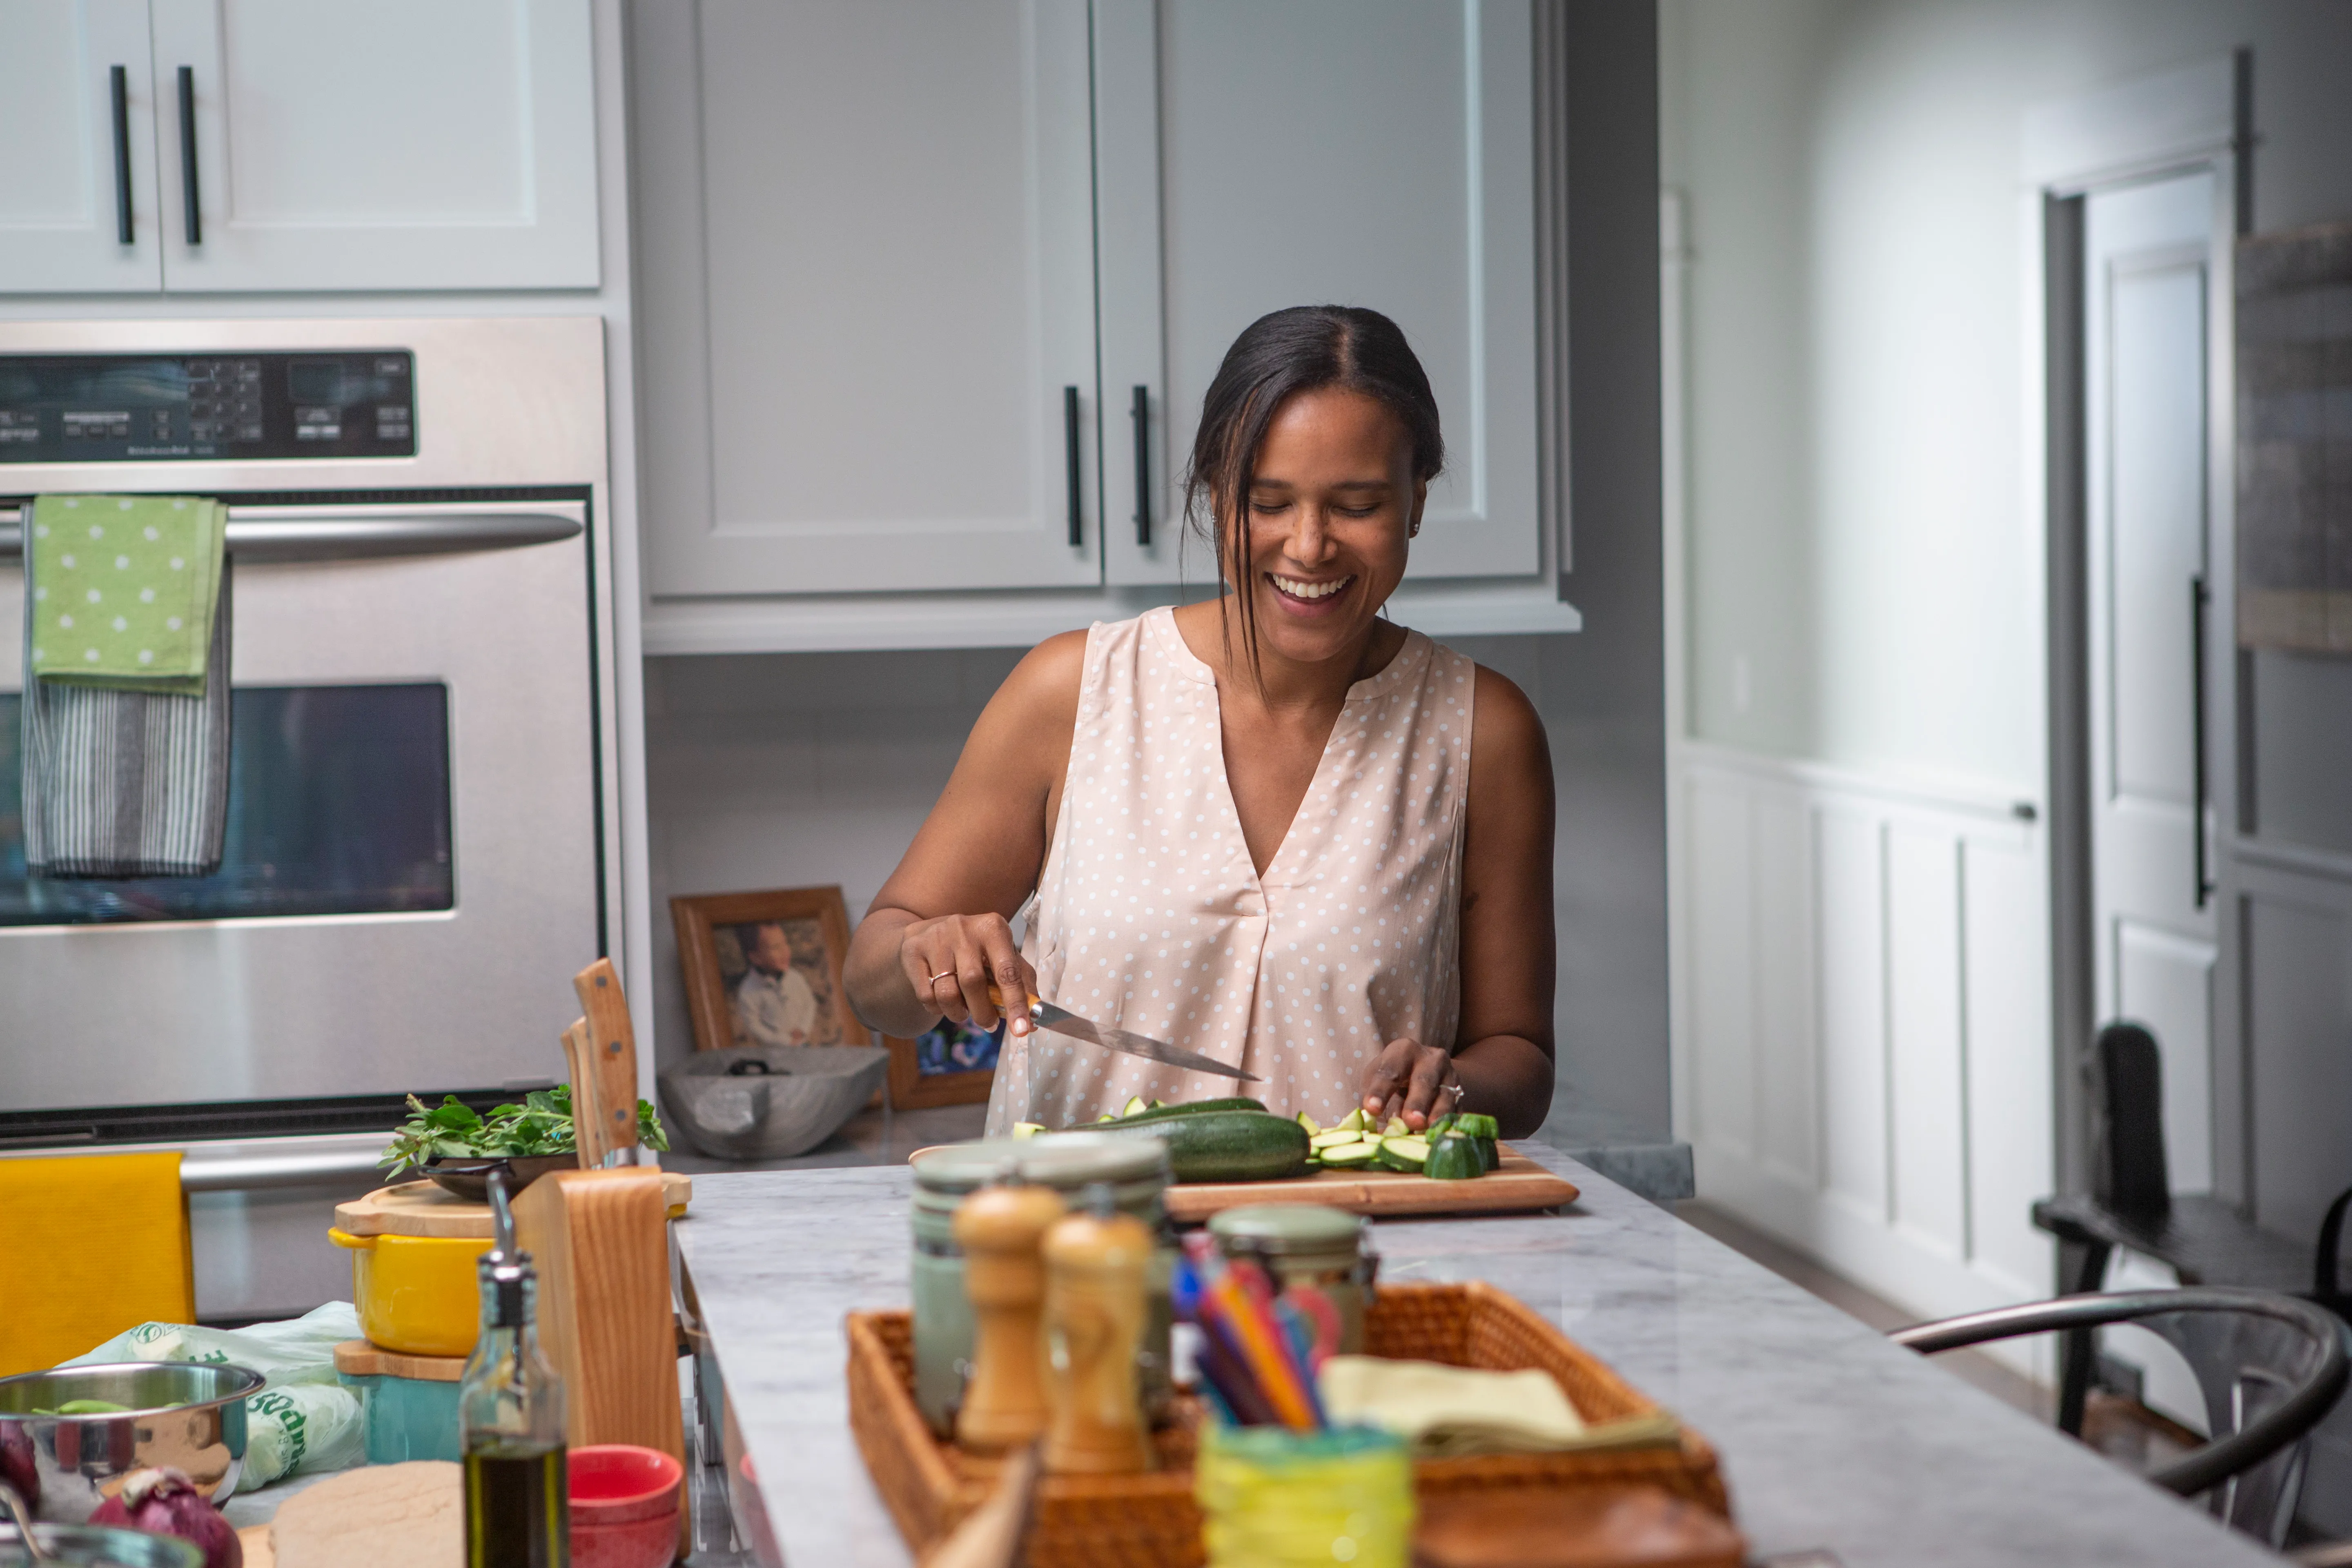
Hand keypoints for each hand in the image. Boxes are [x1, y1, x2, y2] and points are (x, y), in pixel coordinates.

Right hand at [898, 912, 1036, 1036]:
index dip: (1016, 1003)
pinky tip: (942, 1001)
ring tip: (963, 1012)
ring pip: (947, 993)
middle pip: (973, 983)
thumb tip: (1032, 1023)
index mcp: (993, 928)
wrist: (928, 932)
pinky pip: (926, 996)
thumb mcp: (1002, 956)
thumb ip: (1021, 985)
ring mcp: (935, 938)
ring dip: (958, 1013)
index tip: (1021, 1030)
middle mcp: (964, 929)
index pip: (1008, 971)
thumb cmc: (975, 950)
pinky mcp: (913, 950)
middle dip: (983, 1013)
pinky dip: (937, 1009)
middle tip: (989, 1024)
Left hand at [1358, 1037, 1464, 1131]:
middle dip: (1417, 1102)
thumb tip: (1371, 1127)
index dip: (1381, 1090)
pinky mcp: (1462, 1094)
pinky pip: (1459, 1109)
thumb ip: (1373, 1099)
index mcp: (1404, 1051)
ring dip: (1437, 1114)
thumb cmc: (1394, 1077)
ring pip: (1446, 1096)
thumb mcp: (1377, 1079)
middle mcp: (1431, 1059)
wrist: (1428, 1071)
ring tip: (1427, 1130)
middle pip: (1424, 1080)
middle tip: (1411, 1121)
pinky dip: (1451, 1123)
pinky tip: (1442, 1135)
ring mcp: (1450, 1076)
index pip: (1391, 1069)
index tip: (1372, 1108)